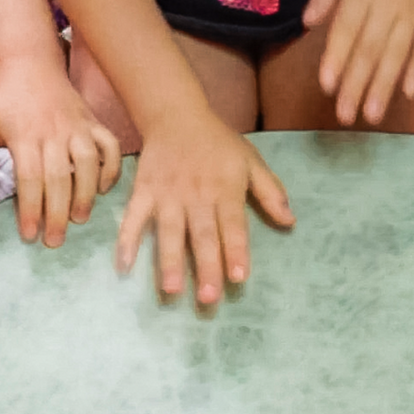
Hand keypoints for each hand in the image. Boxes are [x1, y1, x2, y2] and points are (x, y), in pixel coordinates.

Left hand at [0, 53, 122, 248]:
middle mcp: (54, 133)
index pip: (29, 179)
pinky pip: (110, 147)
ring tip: (80, 220)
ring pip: (88, 165)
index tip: (30, 235)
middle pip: (59, 179)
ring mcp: (78, 128)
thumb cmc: (6, 97)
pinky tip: (105, 189)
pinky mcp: (94, 123)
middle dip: (57, 213)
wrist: (32, 63)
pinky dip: (112, 168)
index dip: (30, 209)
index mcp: (25, 136)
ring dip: (87, 195)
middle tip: (55, 241)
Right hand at [114, 109, 292, 304]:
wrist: (176, 115)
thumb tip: (290, 221)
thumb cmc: (218, 144)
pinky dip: (127, 240)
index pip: (232, 225)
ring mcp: (167, 194)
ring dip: (169, 261)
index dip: (235, 251)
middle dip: (205, 266)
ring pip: (168, 231)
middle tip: (209, 298)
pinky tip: (123, 266)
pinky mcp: (143, 191)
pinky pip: (133, 217)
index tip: (239, 277)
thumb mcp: (250, 161)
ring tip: (171, 289)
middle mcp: (196, 194)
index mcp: (225, 189)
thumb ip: (270, 192)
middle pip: (201, 235)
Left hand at [304, 0, 413, 127]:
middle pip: (369, 51)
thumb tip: (307, 22)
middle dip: (356, 86)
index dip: (335, 60)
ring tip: (373, 115)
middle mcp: (387, 5)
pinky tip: (408, 92)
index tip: (326, 87)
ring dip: (384, 87)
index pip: (345, 32)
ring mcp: (413, 10)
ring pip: (396, 55)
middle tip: (346, 116)